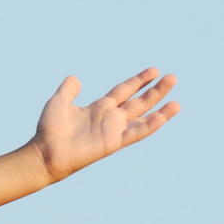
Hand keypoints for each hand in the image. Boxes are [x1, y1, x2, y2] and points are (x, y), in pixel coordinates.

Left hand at [29, 68, 179, 181]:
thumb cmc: (50, 130)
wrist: (47, 152)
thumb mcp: (59, 102)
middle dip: (156, 91)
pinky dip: (149, 126)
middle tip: (173, 78)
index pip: (125, 90)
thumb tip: (75, 78)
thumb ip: (69, 89)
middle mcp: (111, 118)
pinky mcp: (113, 143)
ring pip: (143, 118)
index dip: (139, 80)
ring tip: (177, 102)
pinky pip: (135, 133)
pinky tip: (162, 117)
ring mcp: (114, 131)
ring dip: (160, 110)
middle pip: (139, 102)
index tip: (154, 71)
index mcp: (100, 107)